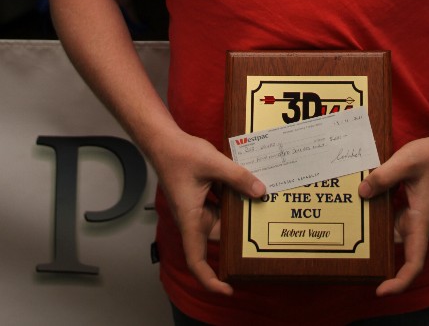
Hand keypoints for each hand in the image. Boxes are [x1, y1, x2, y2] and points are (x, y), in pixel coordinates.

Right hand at [153, 132, 264, 294]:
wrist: (165, 141)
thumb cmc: (180, 155)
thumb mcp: (214, 164)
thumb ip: (238, 177)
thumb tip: (260, 191)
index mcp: (191, 219)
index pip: (197, 260)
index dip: (211, 280)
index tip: (228, 288)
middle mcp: (194, 218)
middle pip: (219, 235)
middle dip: (238, 234)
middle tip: (262, 225)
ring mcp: (198, 207)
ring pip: (223, 218)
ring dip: (237, 212)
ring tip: (259, 202)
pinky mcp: (202, 196)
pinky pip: (221, 203)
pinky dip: (233, 197)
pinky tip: (248, 186)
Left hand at [358, 136, 428, 296]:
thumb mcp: (405, 161)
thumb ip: (382, 177)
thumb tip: (362, 193)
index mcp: (422, 220)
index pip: (415, 263)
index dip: (399, 282)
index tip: (381, 290)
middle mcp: (419, 224)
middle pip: (396, 248)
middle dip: (377, 251)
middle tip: (351, 246)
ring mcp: (415, 216)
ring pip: (391, 231)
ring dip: (375, 229)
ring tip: (351, 221)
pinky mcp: (411, 208)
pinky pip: (392, 217)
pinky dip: (378, 213)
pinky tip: (364, 200)